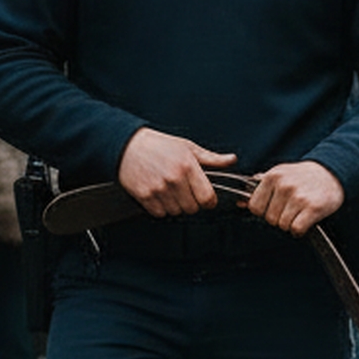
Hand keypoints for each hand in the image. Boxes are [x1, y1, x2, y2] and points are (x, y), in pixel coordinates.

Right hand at [118, 128, 237, 216]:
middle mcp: (174, 179)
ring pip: (177, 212)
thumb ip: (211, 158)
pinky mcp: (144, 196)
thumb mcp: (188, 147)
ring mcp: (158, 189)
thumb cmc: (158, 145)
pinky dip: (161, 208)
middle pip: (193, 208)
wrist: (126, 145)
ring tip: (170, 191)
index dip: (209, 201)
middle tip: (185, 192)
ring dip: (176, 206)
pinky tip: (159, 195)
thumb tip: (231, 160)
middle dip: (192, 203)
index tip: (206, 199)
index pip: (207, 197)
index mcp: (187, 166)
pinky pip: (160, 213)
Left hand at [247, 159, 343, 235]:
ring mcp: (298, 197)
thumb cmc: (304, 176)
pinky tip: (306, 220)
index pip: (255, 207)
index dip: (265, 211)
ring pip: (283, 225)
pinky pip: (297, 229)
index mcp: (273, 177)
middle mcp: (284, 186)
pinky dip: (301, 229)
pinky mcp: (313, 208)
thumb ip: (260, 187)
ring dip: (291, 224)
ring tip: (300, 212)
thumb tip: (240, 202)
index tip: (276, 207)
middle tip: (292, 209)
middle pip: (270, 219)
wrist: (332, 172)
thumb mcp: (281, 174)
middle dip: (280, 218)